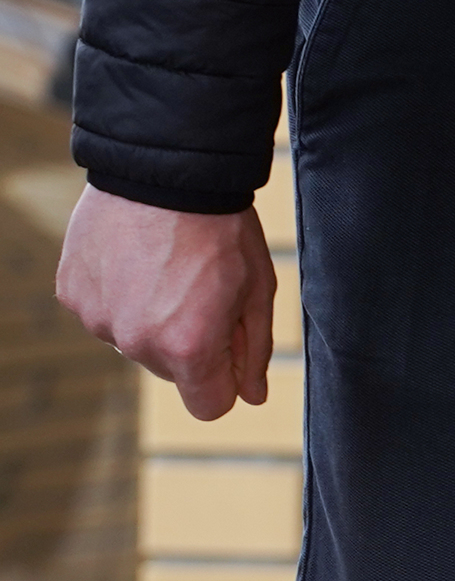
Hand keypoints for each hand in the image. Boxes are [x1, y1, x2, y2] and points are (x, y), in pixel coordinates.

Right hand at [60, 190, 275, 422]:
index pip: (209, 407)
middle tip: (199, 290)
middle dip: (190, 344)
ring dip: (151, 319)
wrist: (163, 173)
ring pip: (134, 342)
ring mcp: (97, 318)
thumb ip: (254, 351)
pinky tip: (132, 261)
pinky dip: (119, 296)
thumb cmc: (221, 230)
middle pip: (171, 372)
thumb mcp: (256, 291)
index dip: (224, 382)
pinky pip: (103, 314)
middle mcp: (135, 342)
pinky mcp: (71, 294)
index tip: (230, 349)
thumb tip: (251, 396)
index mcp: (188, 348)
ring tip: (164, 270)